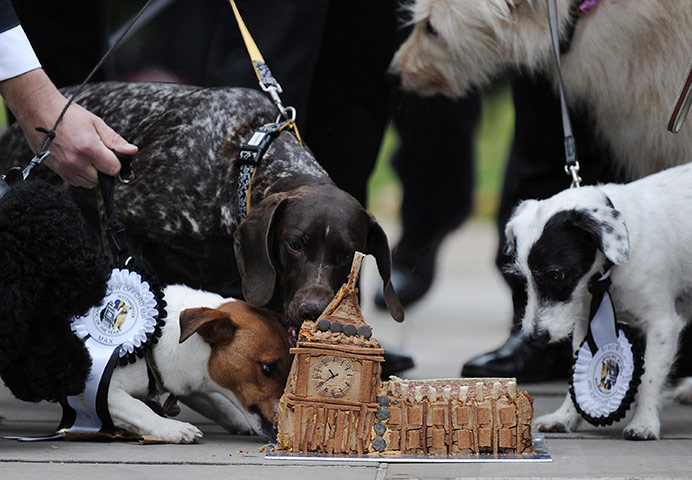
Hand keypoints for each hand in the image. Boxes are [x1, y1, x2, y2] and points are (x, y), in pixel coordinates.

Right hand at [0, 69, 137, 187]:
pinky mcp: (57, 171)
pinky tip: (77, 160)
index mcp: (89, 148)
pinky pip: (75, 182)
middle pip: (101, 179)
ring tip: (86, 156)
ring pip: (88, 183)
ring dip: (92, 173)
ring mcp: (65, 168)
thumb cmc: (68, 115)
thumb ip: (115, 140)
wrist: (39, 111)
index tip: (110, 154)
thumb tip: (132, 151)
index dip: (115, 162)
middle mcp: (77, 161)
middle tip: (97, 154)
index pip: (113, 169)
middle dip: (103, 168)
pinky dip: (80, 175)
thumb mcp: (96, 123)